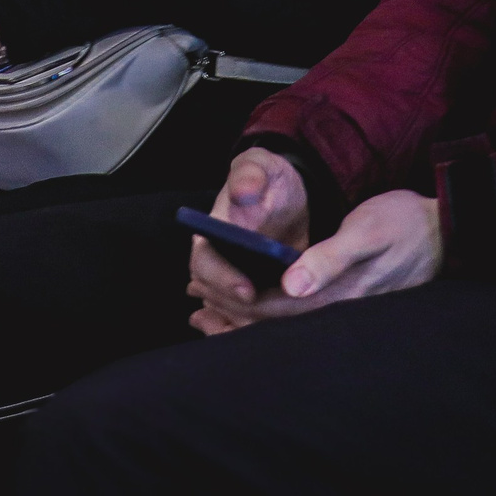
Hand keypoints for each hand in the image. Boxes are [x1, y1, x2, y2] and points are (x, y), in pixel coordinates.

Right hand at [186, 149, 309, 331]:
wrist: (290, 192)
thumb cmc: (267, 177)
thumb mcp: (258, 166)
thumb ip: (249, 175)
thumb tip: (243, 191)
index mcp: (212, 233)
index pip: (204, 264)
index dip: (222, 280)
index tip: (248, 291)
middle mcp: (220, 261)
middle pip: (216, 297)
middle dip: (239, 311)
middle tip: (274, 315)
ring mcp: (239, 279)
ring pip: (234, 312)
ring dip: (251, 323)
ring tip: (282, 328)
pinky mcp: (261, 292)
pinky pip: (257, 316)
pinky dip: (267, 325)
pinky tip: (291, 329)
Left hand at [192, 178, 442, 333]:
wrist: (445, 230)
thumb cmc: (405, 223)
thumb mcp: (367, 230)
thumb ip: (329, 258)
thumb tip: (290, 284)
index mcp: (336, 294)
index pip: (271, 309)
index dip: (234, 302)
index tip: (204, 293)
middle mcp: (336, 309)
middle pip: (272, 323)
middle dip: (231, 316)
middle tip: (194, 310)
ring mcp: (342, 309)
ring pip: (282, 325)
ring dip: (245, 320)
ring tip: (208, 318)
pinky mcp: (345, 302)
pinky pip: (297, 318)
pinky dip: (267, 315)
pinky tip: (253, 308)